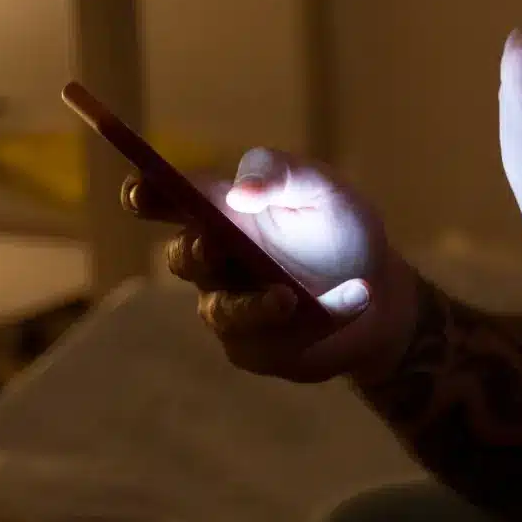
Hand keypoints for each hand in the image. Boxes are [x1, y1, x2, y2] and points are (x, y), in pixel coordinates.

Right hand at [124, 147, 419, 383]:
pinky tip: (355, 300)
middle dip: (196, 251)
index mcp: (220, 212)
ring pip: (223, 311)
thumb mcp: (322, 188)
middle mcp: (213, 262)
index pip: (166, 201)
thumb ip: (282, 173)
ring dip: (255, 305)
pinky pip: (270, 341)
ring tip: (290, 298)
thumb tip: (240, 192)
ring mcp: (228, 308)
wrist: (381, 292)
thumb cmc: (339, 230)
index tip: (141, 191)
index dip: (145, 195)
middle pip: (184, 257)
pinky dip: (317, 320)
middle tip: (213, 244)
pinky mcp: (254, 349)